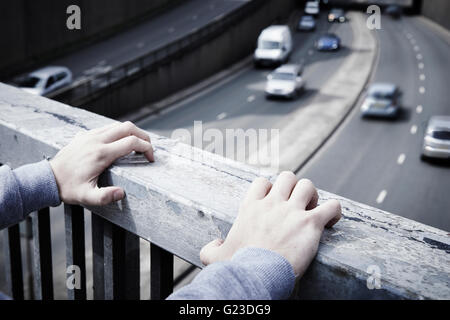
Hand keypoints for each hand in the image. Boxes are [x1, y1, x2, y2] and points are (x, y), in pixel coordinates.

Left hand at [50, 121, 153, 205]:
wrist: (48, 179)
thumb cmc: (69, 188)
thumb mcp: (87, 197)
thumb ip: (105, 197)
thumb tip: (121, 193)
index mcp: (101, 154)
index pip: (132, 142)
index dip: (146, 148)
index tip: (150, 158)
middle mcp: (97, 140)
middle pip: (128, 128)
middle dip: (143, 136)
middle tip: (149, 149)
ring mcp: (90, 135)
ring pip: (118, 125)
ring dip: (131, 133)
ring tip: (137, 147)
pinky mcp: (85, 135)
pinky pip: (107, 128)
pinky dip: (119, 133)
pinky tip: (119, 145)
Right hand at [200, 171, 340, 276]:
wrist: (255, 275)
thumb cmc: (236, 266)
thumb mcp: (214, 256)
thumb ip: (211, 248)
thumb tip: (214, 244)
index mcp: (251, 207)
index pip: (263, 182)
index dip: (271, 189)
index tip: (275, 201)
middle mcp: (271, 204)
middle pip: (288, 177)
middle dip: (294, 187)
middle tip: (297, 204)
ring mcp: (292, 211)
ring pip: (308, 185)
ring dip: (313, 196)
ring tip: (313, 210)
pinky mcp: (310, 223)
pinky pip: (332, 206)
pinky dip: (335, 212)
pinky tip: (331, 222)